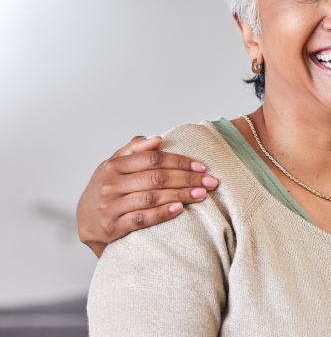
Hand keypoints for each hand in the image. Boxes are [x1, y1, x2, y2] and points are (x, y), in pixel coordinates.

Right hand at [76, 135, 217, 256]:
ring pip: (152, 198)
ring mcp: (111, 206)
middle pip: (157, 178)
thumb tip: (157, 138)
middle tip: (210, 181)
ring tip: (202, 194)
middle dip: (188, 179)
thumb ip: (135, 149)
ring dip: (181, 195)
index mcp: (114, 165)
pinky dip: (162, 213)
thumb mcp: (115, 164)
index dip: (180, 161)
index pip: (153, 159)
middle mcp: (111, 185)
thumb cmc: (109, 186)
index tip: (201, 166)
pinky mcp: (113, 227)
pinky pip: (142, 219)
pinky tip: (179, 208)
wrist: (85, 220)